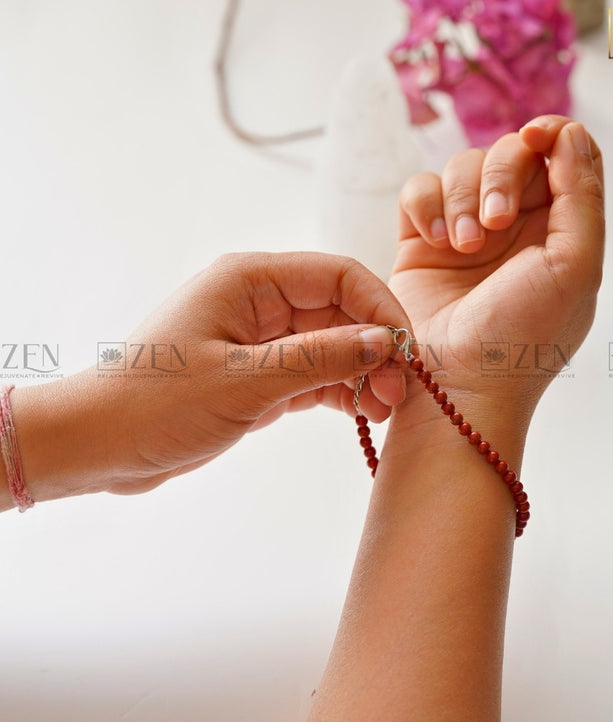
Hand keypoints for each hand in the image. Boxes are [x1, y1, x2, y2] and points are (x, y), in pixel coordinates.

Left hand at [4, 252, 409, 506]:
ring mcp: (261, 338)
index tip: (406, 352)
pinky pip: (314, 372)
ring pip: (332, 344)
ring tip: (382, 409)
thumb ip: (319, 359)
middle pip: (341, 311)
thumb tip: (384, 343)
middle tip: (398, 393)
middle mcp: (259, 301)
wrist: (96, 445)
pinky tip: (361, 413)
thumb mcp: (244, 382)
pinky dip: (340, 390)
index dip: (380, 309)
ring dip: (362, 372)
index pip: (339, 276)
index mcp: (250, 280)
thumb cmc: (155, 405)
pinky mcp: (259, 373)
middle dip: (375, 347)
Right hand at [391, 116, 603, 432]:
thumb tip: (568, 131)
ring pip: (461, 167)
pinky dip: (427, 206)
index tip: (536, 138)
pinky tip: (435, 242)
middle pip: (509, 152)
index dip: (549, 134)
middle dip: (501, 175)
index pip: (561, 155)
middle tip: (494, 226)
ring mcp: (466, 233)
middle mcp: (515, 227)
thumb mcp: (575, 266)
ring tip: (463, 249)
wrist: (457, 386)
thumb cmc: (523, 338)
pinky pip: (419, 191)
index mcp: (559, 230)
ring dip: (462, 199)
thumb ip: (581, 194)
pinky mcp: (421, 242)